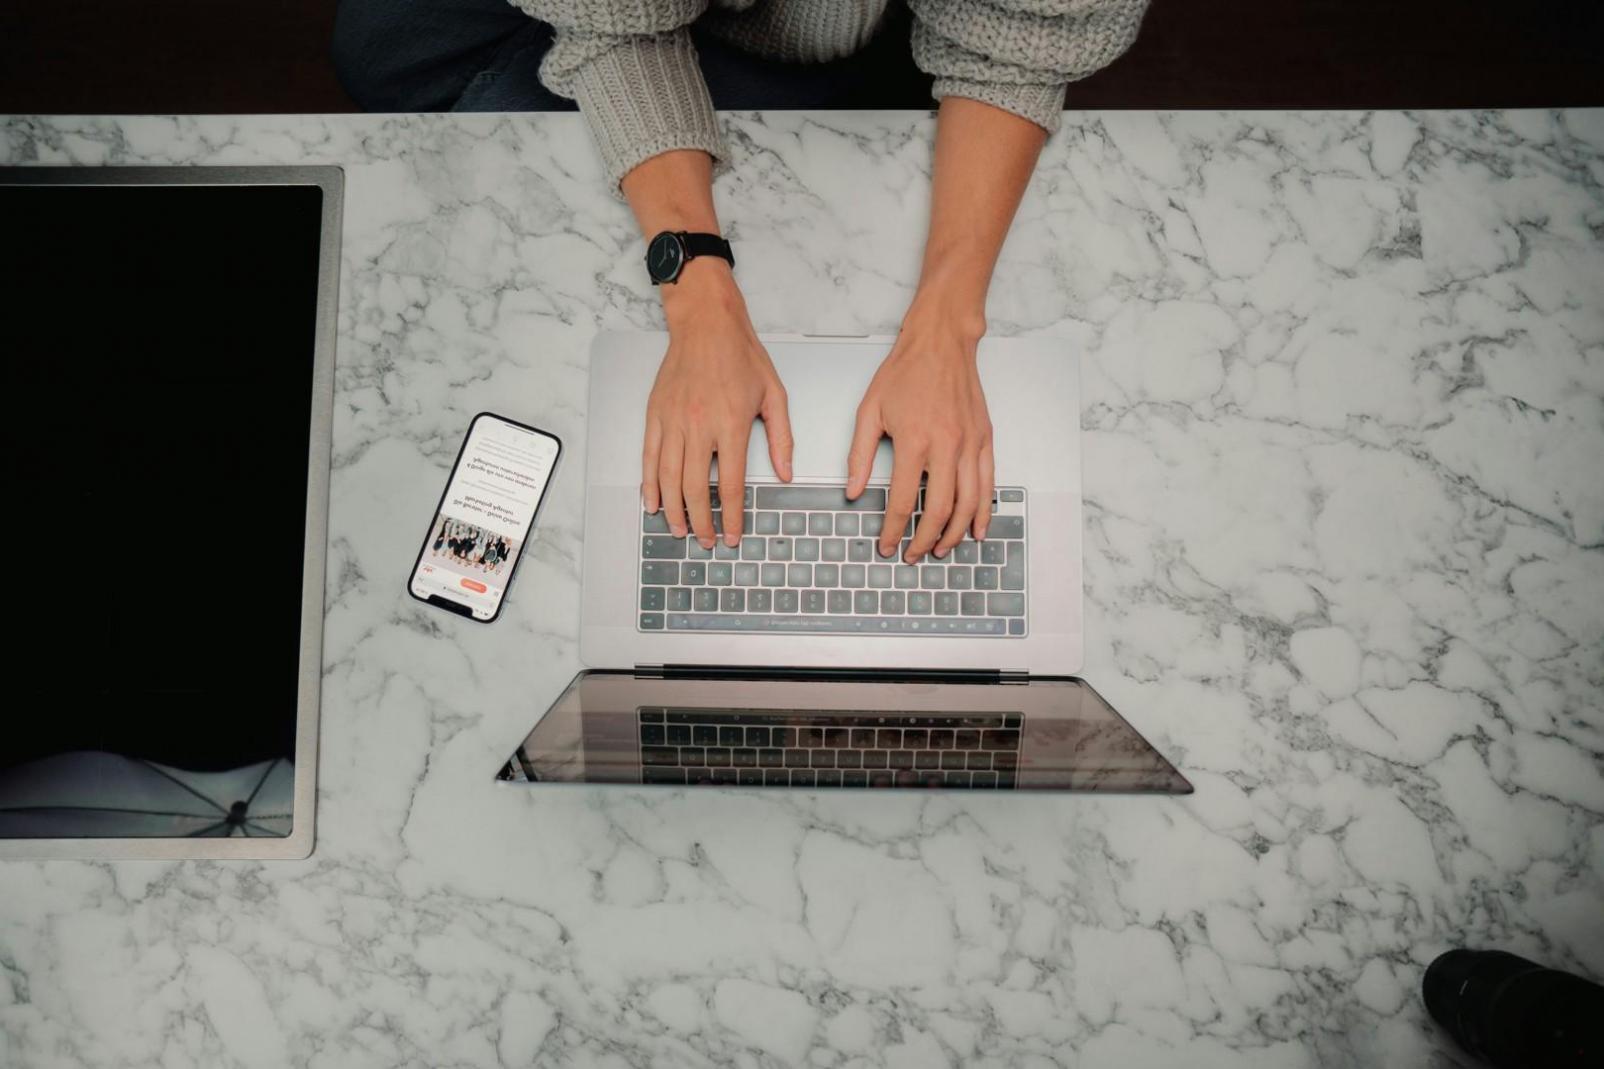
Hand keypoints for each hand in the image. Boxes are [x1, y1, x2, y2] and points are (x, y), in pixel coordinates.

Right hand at [643, 262, 792, 547]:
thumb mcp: (774, 394)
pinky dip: (649, 484)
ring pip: (667, 477)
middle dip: (700, 521)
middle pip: (694, 487)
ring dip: (673, 509)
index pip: (728, 483)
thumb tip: (785, 474)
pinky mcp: (656, 414)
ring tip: (680, 530)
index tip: (731, 536)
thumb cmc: (741, 355)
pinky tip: (653, 503)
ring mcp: (673, 421)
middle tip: (705, 541)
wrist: (706, 323)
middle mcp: (699, 425)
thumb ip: (781, 438)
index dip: (729, 516)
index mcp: (730, 424)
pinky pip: (648, 456)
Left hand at [846, 296, 992, 561]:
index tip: (886, 546)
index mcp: (914, 441)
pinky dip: (983, 511)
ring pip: (968, 502)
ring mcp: (970, 444)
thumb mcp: (869, 411)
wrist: (941, 343)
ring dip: (955, 532)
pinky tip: (976, 529)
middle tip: (914, 555)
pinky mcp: (985, 439)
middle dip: (926, 539)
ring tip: (942, 549)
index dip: (892, 529)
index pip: (902, 499)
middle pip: (939, 508)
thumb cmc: (904, 373)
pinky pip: (988, 484)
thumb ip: (859, 455)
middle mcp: (946, 446)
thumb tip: (851, 491)